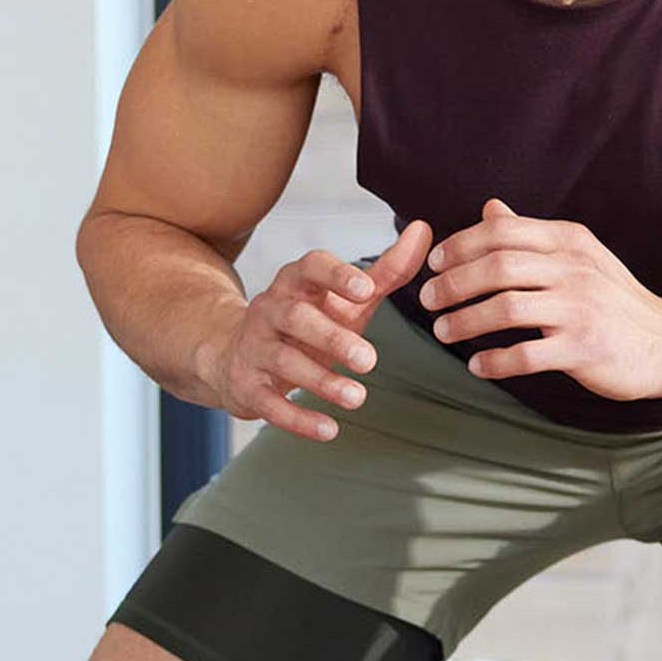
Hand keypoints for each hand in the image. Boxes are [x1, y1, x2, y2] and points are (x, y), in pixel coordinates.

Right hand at [201, 217, 433, 439]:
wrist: (237, 356)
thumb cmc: (309, 322)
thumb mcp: (347, 299)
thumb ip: (387, 270)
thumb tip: (424, 230)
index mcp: (296, 283)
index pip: (311, 266)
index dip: (336, 275)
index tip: (366, 290)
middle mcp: (270, 309)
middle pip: (296, 317)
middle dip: (332, 338)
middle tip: (371, 361)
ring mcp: (255, 347)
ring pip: (283, 360)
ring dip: (320, 380)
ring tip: (357, 398)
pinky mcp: (247, 385)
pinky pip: (269, 402)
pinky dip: (298, 418)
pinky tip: (329, 430)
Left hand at [418, 198, 661, 400]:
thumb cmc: (616, 301)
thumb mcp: (579, 257)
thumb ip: (532, 235)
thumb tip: (490, 207)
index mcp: (569, 241)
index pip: (502, 232)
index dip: (459, 246)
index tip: (433, 264)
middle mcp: (575, 269)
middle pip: (497, 267)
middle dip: (453, 284)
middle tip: (427, 301)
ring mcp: (581, 309)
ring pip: (506, 309)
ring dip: (465, 322)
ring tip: (443, 332)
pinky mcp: (585, 349)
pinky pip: (527, 354)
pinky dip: (495, 362)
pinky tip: (477, 366)